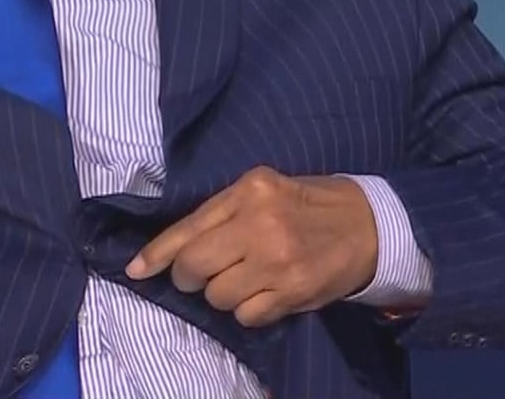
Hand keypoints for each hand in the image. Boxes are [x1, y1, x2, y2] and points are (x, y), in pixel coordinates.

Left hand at [125, 168, 378, 327]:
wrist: (370, 224)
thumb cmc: (308, 204)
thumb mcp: (264, 189)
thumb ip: (223, 212)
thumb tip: (175, 247)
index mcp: (248, 190)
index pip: (188, 227)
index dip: (156, 254)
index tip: (135, 270)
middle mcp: (260, 223)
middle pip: (194, 266)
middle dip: (188, 277)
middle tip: (201, 276)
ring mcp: (277, 260)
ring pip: (218, 296)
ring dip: (222, 294)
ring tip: (245, 280)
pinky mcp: (294, 291)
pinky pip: (247, 315)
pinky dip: (248, 310)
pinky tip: (265, 293)